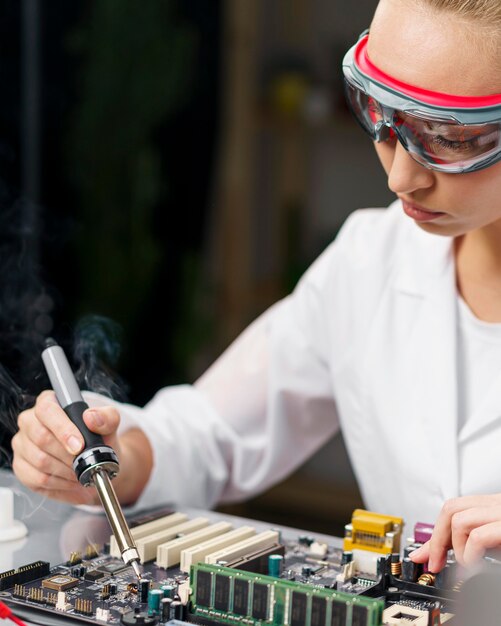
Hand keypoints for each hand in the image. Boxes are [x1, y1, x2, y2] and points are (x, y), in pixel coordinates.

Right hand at [12, 390, 151, 505]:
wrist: (97, 461)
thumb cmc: (99, 438)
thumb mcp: (110, 424)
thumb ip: (106, 417)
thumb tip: (91, 417)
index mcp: (48, 402)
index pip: (46, 410)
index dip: (62, 429)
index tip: (79, 445)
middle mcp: (30, 421)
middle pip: (41, 437)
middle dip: (67, 455)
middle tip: (84, 463)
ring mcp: (23, 444)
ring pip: (39, 461)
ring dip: (65, 471)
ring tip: (81, 473)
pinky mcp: (21, 467)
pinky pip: (36, 479)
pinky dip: (59, 484)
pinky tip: (72, 482)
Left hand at [409, 494, 500, 571]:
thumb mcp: (492, 544)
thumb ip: (468, 544)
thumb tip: (438, 556)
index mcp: (492, 505)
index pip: (453, 508)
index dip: (435, 532)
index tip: (423, 555)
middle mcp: (497, 504)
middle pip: (450, 509)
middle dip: (437, 539)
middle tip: (436, 563)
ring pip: (458, 520)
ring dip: (456, 548)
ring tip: (467, 563)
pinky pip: (477, 537)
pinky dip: (470, 555)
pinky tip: (476, 565)